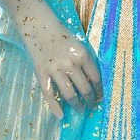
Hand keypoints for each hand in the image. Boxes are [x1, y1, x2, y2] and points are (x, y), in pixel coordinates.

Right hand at [20, 3, 103, 119]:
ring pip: (69, 94)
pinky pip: (49, 94)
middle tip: (91, 106)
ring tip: (80, 110)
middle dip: (90, 101)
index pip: (95, 79)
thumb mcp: (78, 44)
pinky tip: (60, 115)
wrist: (38, 25)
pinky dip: (55, 107)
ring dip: (77, 105)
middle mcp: (71, 64)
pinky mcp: (42, 73)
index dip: (99, 91)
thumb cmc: (60, 33)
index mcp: (83, 55)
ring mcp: (55, 69)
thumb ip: (85, 60)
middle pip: (85, 89)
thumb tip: (92, 81)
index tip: (100, 98)